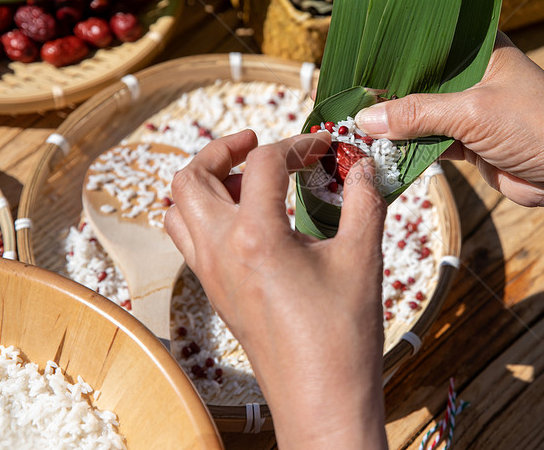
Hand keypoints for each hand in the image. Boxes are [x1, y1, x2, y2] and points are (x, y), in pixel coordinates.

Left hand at [165, 130, 388, 449]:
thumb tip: (362, 164)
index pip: (265, 163)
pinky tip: (251, 221)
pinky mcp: (215, 293)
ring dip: (208, 183)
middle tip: (259, 144)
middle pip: (191, 178)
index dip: (298, 144)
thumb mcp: (361, 258)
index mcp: (256, 237)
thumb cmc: (343, 336)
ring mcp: (211, 275)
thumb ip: (363, 200)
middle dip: (223, 150)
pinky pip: (190, 239)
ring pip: (180, 209)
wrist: (322, 401)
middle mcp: (220, 251)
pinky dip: (207, 215)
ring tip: (250, 181)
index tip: (325, 149)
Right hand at [356, 31, 543, 208]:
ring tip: (352, 122)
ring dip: (395, 123)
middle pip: (420, 79)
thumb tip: (364, 119)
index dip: (394, 48)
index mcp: (482, 46)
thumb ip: (417, 114)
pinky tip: (379, 148)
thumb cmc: (538, 126)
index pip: (429, 39)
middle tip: (344, 94)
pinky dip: (409, 147)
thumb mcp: (473, 112)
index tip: (355, 55)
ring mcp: (472, 109)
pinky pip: (430, 140)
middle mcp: (474, 73)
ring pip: (422, 113)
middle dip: (387, 91)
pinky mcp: (471, 142)